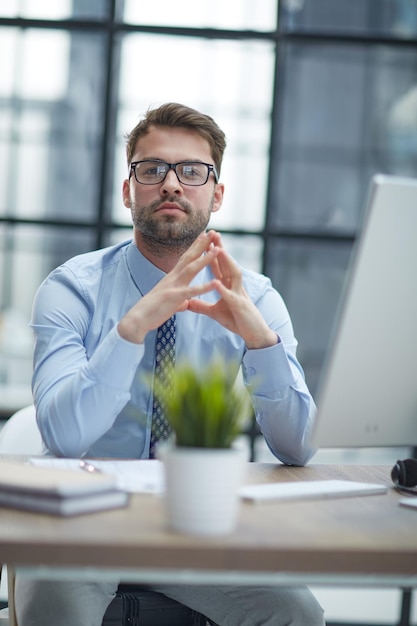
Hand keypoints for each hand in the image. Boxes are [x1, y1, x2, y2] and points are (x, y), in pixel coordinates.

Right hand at [117, 231, 220, 343]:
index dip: (195, 246)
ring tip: (218, 249)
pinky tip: (216, 283)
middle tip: (214, 232)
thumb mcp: (170, 303)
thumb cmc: (152, 311)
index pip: (186, 258)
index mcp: (172, 277)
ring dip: (205, 259)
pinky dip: (204, 287)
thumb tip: (185, 302)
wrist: (137, 319)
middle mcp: (173, 278)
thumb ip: (179, 300)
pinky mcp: (174, 298)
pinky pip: (191, 291)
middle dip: (202, 244)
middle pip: (190, 257)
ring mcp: (174, 286)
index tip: (205, 235)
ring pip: (192, 269)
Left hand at [187, 231, 277, 349]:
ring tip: (219, 251)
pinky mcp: (240, 307)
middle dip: (220, 249)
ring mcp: (239, 295)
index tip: (204, 240)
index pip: (219, 266)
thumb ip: (202, 306)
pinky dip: (223, 290)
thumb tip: (188, 302)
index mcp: (228, 286)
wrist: (253, 334)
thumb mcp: (215, 313)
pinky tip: (216, 283)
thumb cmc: (237, 321)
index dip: (211, 254)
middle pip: (227, 264)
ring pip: (234, 274)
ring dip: (226, 262)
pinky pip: (231, 296)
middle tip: (213, 234)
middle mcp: (235, 287)